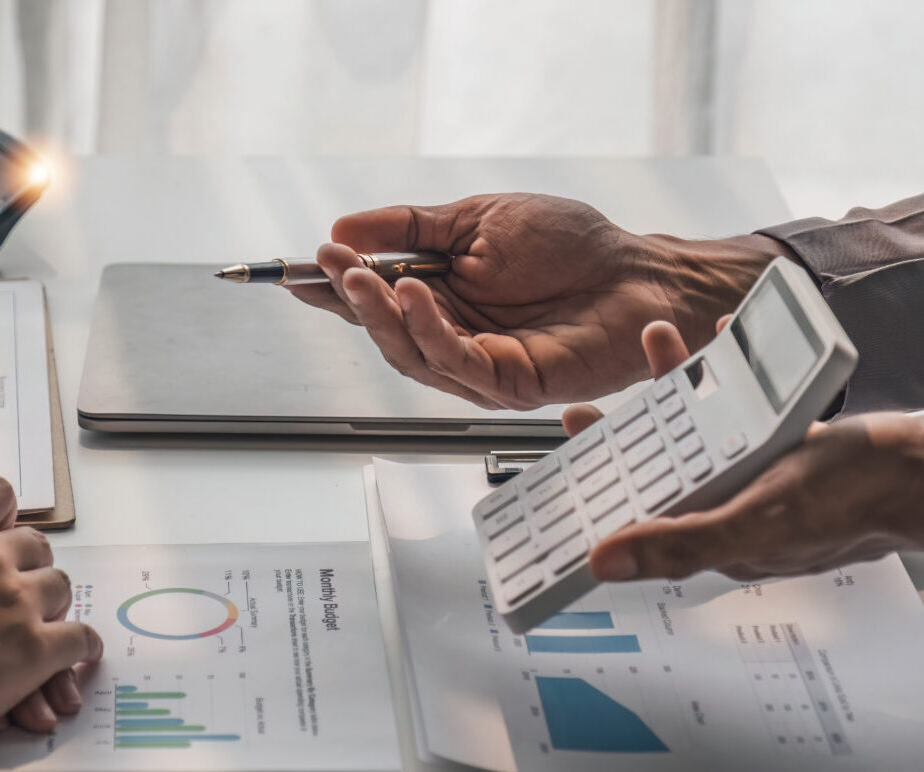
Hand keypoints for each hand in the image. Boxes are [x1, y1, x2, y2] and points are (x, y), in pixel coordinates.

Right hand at [0, 473, 103, 771]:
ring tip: (41, 625)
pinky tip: (75, 655)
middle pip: (36, 544)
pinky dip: (80, 646)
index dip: (0, 511)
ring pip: (61, 587)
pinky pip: (80, 636)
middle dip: (29, 566)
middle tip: (16, 593)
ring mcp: (16, 600)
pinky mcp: (35, 648)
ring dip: (52, 604)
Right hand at [291, 193, 785, 408]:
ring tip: (362, 275)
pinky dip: (428, 328)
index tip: (299, 270)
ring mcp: (479, 367)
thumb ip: (412, 227)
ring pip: (410, 353)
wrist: (639, 272)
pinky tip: (413, 292)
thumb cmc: (571, 245)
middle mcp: (453, 338)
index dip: (335, 289)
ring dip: (381, 313)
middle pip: (384, 332)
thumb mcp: (478, 218)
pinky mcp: (510, 384)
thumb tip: (344, 227)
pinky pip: (456, 362)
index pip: (375, 298)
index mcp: (441, 298)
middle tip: (332, 266)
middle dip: (352, 299)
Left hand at [564, 320, 923, 581]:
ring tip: (660, 341)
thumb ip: (679, 543)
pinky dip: (728, 380)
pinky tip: (726, 344)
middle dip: (620, 433)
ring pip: (694, 434)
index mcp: (708, 533)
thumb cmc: (852, 498)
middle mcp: (725, 510)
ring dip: (671, 388)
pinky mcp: (782, 455)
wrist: (919, 472)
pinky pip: (739, 415)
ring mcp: (754, 481)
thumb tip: (602, 563)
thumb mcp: (754, 518)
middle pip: (653, 472)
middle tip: (586, 406)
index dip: (592, 494)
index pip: (631, 518)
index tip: (559, 462)